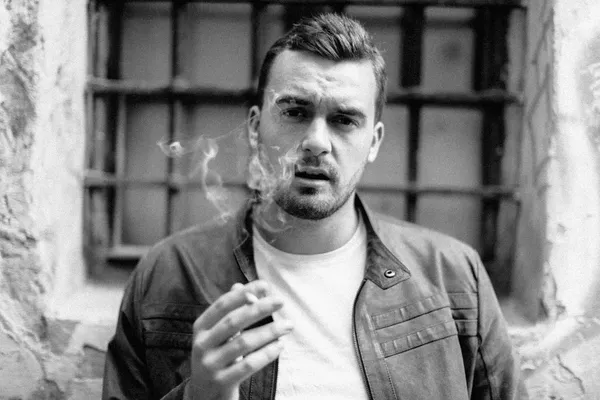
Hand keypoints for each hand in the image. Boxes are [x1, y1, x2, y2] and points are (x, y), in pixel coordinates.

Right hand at [188, 280, 291, 399]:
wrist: (204, 394)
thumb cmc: (217, 355)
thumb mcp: (218, 333)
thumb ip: (231, 311)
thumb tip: (244, 287)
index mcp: (200, 328)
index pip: (222, 305)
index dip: (243, 293)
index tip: (264, 285)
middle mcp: (202, 344)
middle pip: (233, 321)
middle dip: (259, 308)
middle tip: (280, 301)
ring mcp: (210, 364)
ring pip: (243, 343)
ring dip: (269, 331)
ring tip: (288, 325)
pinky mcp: (222, 382)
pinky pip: (248, 365)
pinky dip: (266, 353)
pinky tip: (280, 345)